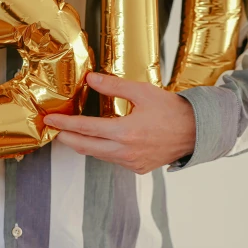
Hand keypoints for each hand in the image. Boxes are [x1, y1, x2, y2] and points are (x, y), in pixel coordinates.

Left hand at [44, 73, 196, 173]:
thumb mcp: (142, 92)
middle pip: (85, 147)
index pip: (86, 128)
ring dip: (83, 144)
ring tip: (72, 133)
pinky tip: (99, 140)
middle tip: (54, 129)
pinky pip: (112, 160)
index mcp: (126, 132)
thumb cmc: (172, 110)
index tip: (50, 121)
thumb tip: (90, 79)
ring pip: (98, 155)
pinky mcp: (138, 168)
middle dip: (66, 138)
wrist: (197, 132)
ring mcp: (132, 163)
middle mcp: (126, 152)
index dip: (65, 124)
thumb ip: (114, 86)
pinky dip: (102, 150)